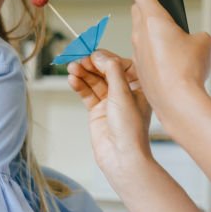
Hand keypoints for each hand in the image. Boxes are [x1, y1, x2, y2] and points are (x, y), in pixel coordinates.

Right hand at [68, 50, 151, 173]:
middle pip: (105, 71)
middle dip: (91, 64)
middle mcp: (125, 92)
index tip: (93, 54)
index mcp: (139, 86)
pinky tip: (72, 80)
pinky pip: (87, 93)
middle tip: (79, 59)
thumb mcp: (123, 94)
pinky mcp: (98, 111)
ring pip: (94, 81)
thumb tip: (100, 55)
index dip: (106, 58)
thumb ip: (112, 71)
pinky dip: (79, 86)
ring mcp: (110, 101)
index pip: (121, 64)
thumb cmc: (130, 128)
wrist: (121, 157)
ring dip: (83, 73)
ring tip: (72, 68)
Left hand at [128, 0, 210, 115]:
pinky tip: (169, 57)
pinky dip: (154, 49)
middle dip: (145, 1)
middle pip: (139, 9)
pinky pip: (145, 51)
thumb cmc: (188, 71)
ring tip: (167, 31)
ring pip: (141, 31)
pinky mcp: (140, 69)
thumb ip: (196, 35)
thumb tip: (193, 41)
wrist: (178, 102)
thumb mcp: (203, 43)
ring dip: (151, 28)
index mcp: (153, 19)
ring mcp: (138, 52)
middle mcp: (140, 33)